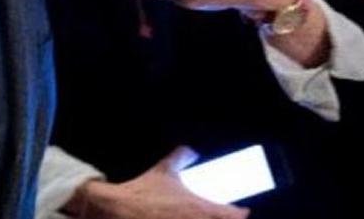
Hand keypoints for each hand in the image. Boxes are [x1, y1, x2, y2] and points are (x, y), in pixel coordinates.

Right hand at [68, 147, 248, 218]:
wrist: (120, 209)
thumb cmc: (144, 192)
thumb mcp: (163, 171)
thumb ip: (180, 157)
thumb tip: (190, 150)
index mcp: (201, 209)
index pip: (235, 216)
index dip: (241, 213)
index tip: (242, 211)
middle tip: (224, 214)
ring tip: (202, 216)